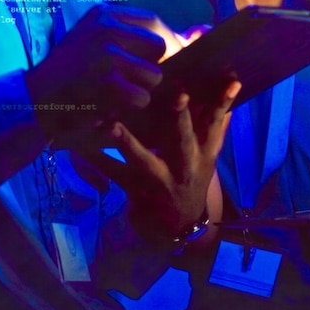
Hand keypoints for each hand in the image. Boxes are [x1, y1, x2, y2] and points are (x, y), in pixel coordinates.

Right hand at [23, 4, 179, 139]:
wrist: (32, 100)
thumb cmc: (72, 73)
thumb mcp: (96, 42)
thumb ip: (135, 38)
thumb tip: (195, 34)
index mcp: (103, 14)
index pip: (152, 21)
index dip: (166, 42)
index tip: (166, 60)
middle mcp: (104, 28)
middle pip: (158, 46)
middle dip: (154, 67)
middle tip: (140, 82)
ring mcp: (103, 55)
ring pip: (153, 74)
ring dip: (143, 90)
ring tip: (121, 95)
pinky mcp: (102, 83)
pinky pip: (140, 97)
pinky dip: (132, 106)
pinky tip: (113, 106)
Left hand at [83, 80, 240, 241]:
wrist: (179, 229)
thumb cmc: (192, 181)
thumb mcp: (208, 157)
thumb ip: (216, 125)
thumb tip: (232, 85)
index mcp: (203, 154)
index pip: (216, 124)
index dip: (222, 103)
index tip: (230, 81)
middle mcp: (185, 166)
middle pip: (183, 139)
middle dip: (181, 117)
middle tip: (177, 95)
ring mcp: (160, 181)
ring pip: (143, 159)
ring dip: (126, 141)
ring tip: (108, 123)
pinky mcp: (137, 191)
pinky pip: (114, 173)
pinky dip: (96, 159)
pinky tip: (77, 147)